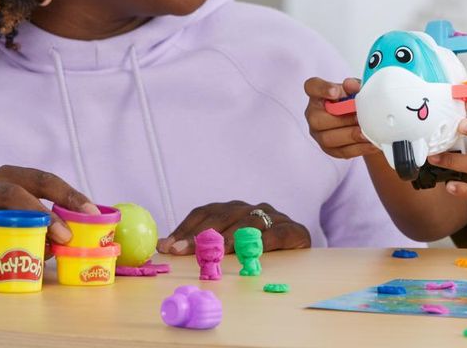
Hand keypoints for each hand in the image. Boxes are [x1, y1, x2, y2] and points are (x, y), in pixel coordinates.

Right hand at [0, 165, 98, 272]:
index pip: (44, 180)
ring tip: (40, 254)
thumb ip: (43, 214)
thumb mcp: (19, 204)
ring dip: (20, 240)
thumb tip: (70, 238)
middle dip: (43, 216)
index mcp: (10, 176)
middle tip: (65, 236)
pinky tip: (9, 265)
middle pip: (15, 196)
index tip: (91, 213)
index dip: (69, 196)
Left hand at [157, 201, 311, 254]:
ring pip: (249, 222)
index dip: (186, 228)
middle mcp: (253, 209)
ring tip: (217, 251)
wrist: (302, 257)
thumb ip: (200, 246)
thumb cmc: (259, 254)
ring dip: (231, 236)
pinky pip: (278, 233)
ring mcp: (274, 217)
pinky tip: (252, 251)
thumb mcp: (228, 249)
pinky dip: (264, 241)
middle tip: (183, 250)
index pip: (206, 213)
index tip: (168, 246)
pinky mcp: (294, 230)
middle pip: (224, 215)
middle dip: (200, 234)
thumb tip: (164, 246)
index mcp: (234, 210)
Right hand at [304, 76, 378, 159]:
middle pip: (317, 119)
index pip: (312, 87)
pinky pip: (342, 151)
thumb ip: (353, 86)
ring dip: (350, 136)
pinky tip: (371, 144)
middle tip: (359, 118)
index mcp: (317, 94)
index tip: (336, 91)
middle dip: (341, 119)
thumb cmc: (351, 99)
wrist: (357, 117)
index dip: (322, 89)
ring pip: (328, 139)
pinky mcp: (330, 149)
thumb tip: (353, 86)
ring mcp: (319, 134)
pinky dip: (358, 148)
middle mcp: (313, 114)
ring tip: (366, 133)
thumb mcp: (354, 89)